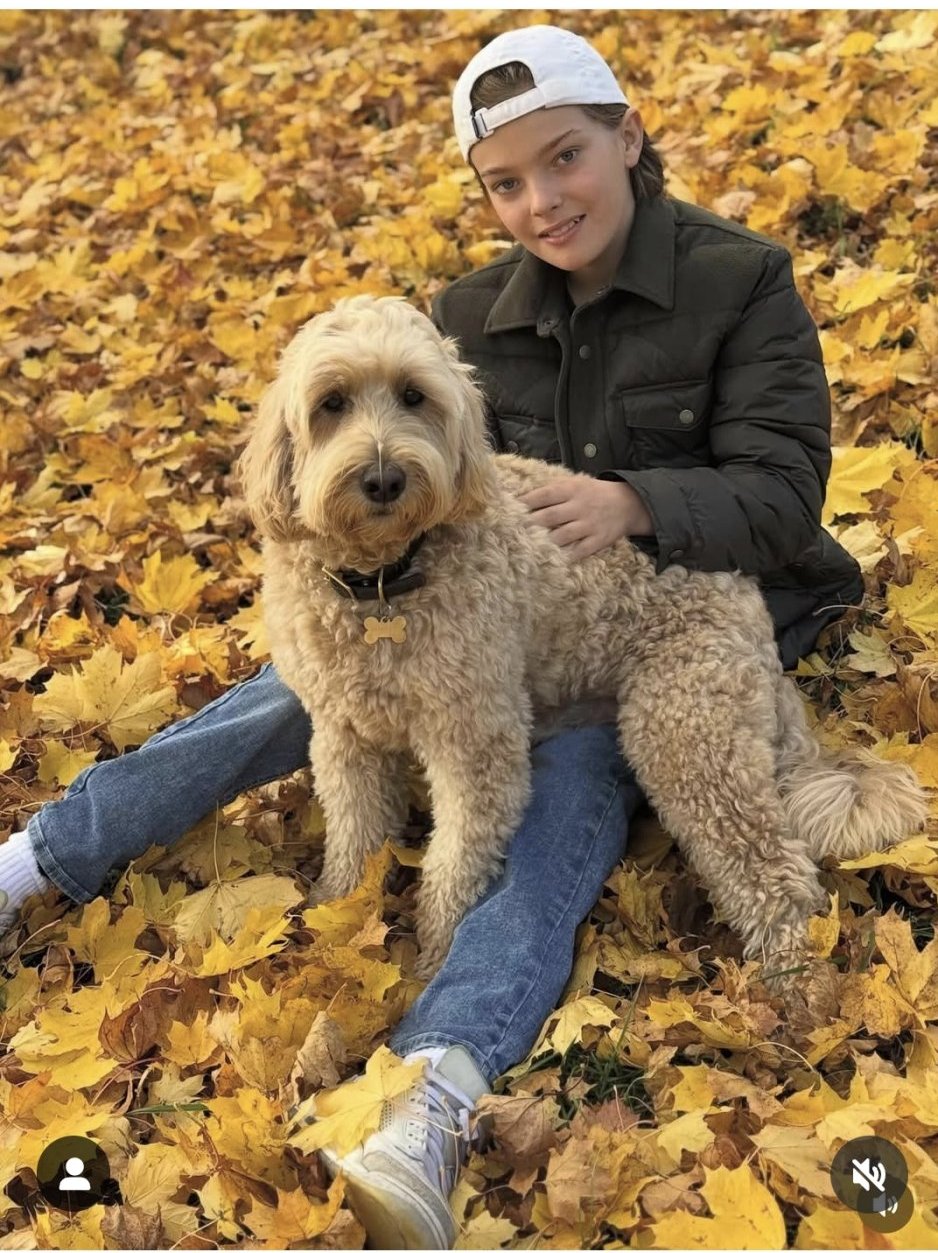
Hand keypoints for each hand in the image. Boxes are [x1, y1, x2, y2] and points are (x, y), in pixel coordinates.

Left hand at [518, 476, 653, 560]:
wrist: (629, 503)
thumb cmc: (594, 493)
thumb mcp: (576, 483)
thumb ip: (554, 490)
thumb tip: (524, 498)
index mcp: (572, 490)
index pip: (544, 495)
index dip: (526, 502)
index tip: (509, 509)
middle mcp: (579, 507)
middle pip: (550, 516)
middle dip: (531, 524)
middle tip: (511, 532)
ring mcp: (589, 525)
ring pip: (563, 535)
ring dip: (545, 542)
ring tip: (527, 549)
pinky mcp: (598, 540)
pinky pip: (581, 550)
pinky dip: (567, 556)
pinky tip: (552, 562)